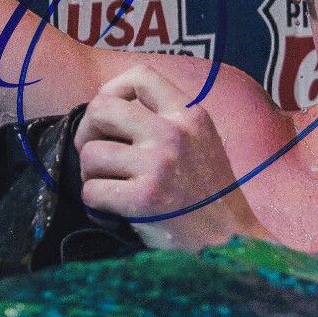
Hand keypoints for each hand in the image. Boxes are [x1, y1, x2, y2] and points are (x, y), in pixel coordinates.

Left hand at [74, 64, 265, 251]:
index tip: (110, 118)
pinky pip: (92, 191)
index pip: (141, 74)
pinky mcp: (144, 199)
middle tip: (98, 155)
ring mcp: (159, 165)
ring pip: (91, 154)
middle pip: (101, 108)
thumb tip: (109, 110)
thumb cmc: (209, 195)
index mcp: (190, 115)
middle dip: (88, 132)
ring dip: (91, 176)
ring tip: (110, 189)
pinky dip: (95, 206)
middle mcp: (174, 133)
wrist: (229, 241)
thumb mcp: (201, 141)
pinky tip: (113, 213)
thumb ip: (166, 121)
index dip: (112, 90)